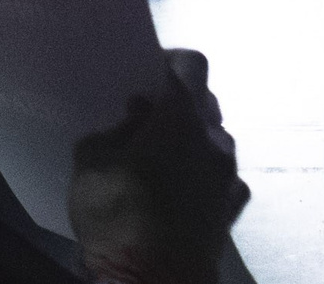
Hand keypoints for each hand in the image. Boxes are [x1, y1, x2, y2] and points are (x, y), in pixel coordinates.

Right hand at [69, 49, 249, 283]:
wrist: (152, 282)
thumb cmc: (117, 218)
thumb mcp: (90, 164)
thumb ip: (112, 130)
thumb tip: (136, 115)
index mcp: (183, 118)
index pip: (192, 64)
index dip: (171, 62)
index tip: (150, 72)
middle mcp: (216, 138)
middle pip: (206, 102)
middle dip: (180, 103)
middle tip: (149, 119)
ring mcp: (230, 173)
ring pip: (216, 139)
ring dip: (193, 140)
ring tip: (161, 160)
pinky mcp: (234, 206)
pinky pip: (222, 176)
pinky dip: (205, 175)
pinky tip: (182, 191)